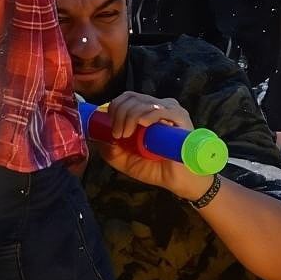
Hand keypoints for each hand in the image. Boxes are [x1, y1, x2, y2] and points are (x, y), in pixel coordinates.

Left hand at [91, 92, 209, 198]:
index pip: (127, 97)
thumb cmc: (157, 169)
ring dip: (129, 117)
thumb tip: (99, 138)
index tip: (110, 127)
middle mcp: (158, 106)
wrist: (181, 183)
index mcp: (147, 112)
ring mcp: (170, 110)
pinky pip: (160, 110)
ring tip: (126, 136)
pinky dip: (147, 115)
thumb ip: (112, 151)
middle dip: (119, 113)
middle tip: (118, 134)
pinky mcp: (181, 118)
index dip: (114, 107)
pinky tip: (142, 126)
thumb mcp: (128, 161)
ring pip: (143, 102)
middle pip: (132, 97)